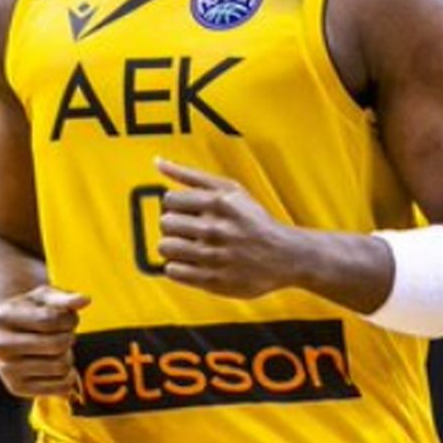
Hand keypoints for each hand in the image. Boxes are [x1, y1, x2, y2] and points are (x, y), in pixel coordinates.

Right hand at [0, 285, 88, 398]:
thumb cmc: (28, 311)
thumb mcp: (42, 297)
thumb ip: (64, 298)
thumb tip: (85, 300)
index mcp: (2, 316)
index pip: (49, 320)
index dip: (69, 319)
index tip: (69, 317)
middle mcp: (0, 345)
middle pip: (57, 345)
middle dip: (69, 337)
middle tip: (63, 334)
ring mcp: (6, 369)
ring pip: (62, 366)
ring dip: (68, 356)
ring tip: (57, 349)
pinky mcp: (17, 388)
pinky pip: (61, 387)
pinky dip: (68, 377)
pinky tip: (57, 365)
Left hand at [155, 158, 307, 299]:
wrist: (285, 256)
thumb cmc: (254, 220)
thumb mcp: (230, 189)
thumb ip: (191, 176)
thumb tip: (157, 162)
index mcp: (218, 203)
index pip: (169, 200)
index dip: (176, 207)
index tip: (189, 213)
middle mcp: (214, 228)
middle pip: (165, 223)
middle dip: (174, 226)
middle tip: (190, 230)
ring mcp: (213, 256)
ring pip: (165, 248)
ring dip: (173, 247)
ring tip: (189, 246)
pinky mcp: (212, 279)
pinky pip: (173, 271)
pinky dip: (178, 267)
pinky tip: (192, 262)